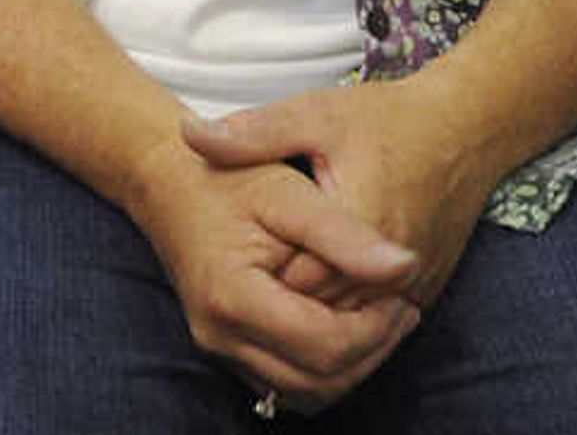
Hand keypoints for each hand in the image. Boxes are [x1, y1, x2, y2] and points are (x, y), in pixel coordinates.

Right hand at [122, 138, 421, 411]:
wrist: (170, 182)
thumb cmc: (232, 180)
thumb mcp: (291, 195)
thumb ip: (344, 234)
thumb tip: (406, 267)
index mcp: (233, 297)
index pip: (324, 346)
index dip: (375, 328)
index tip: (402, 292)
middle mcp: (220, 335)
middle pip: (318, 381)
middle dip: (372, 350)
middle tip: (402, 307)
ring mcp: (219, 349)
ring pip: (305, 395)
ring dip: (353, 367)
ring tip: (383, 319)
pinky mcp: (227, 351)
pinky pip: (287, 387)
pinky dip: (325, 371)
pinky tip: (349, 329)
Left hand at [188, 76, 503, 314]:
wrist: (466, 128)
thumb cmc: (387, 119)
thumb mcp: (314, 115)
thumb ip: (253, 134)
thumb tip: (189, 137)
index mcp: (360, 225)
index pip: (296, 282)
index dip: (264, 272)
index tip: (245, 249)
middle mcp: (393, 270)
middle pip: (321, 314)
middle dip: (285, 300)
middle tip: (253, 275)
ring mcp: (415, 288)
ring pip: (350, 326)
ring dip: (316, 313)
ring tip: (279, 286)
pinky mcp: (426, 293)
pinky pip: (377, 324)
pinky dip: (347, 314)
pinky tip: (320, 291)